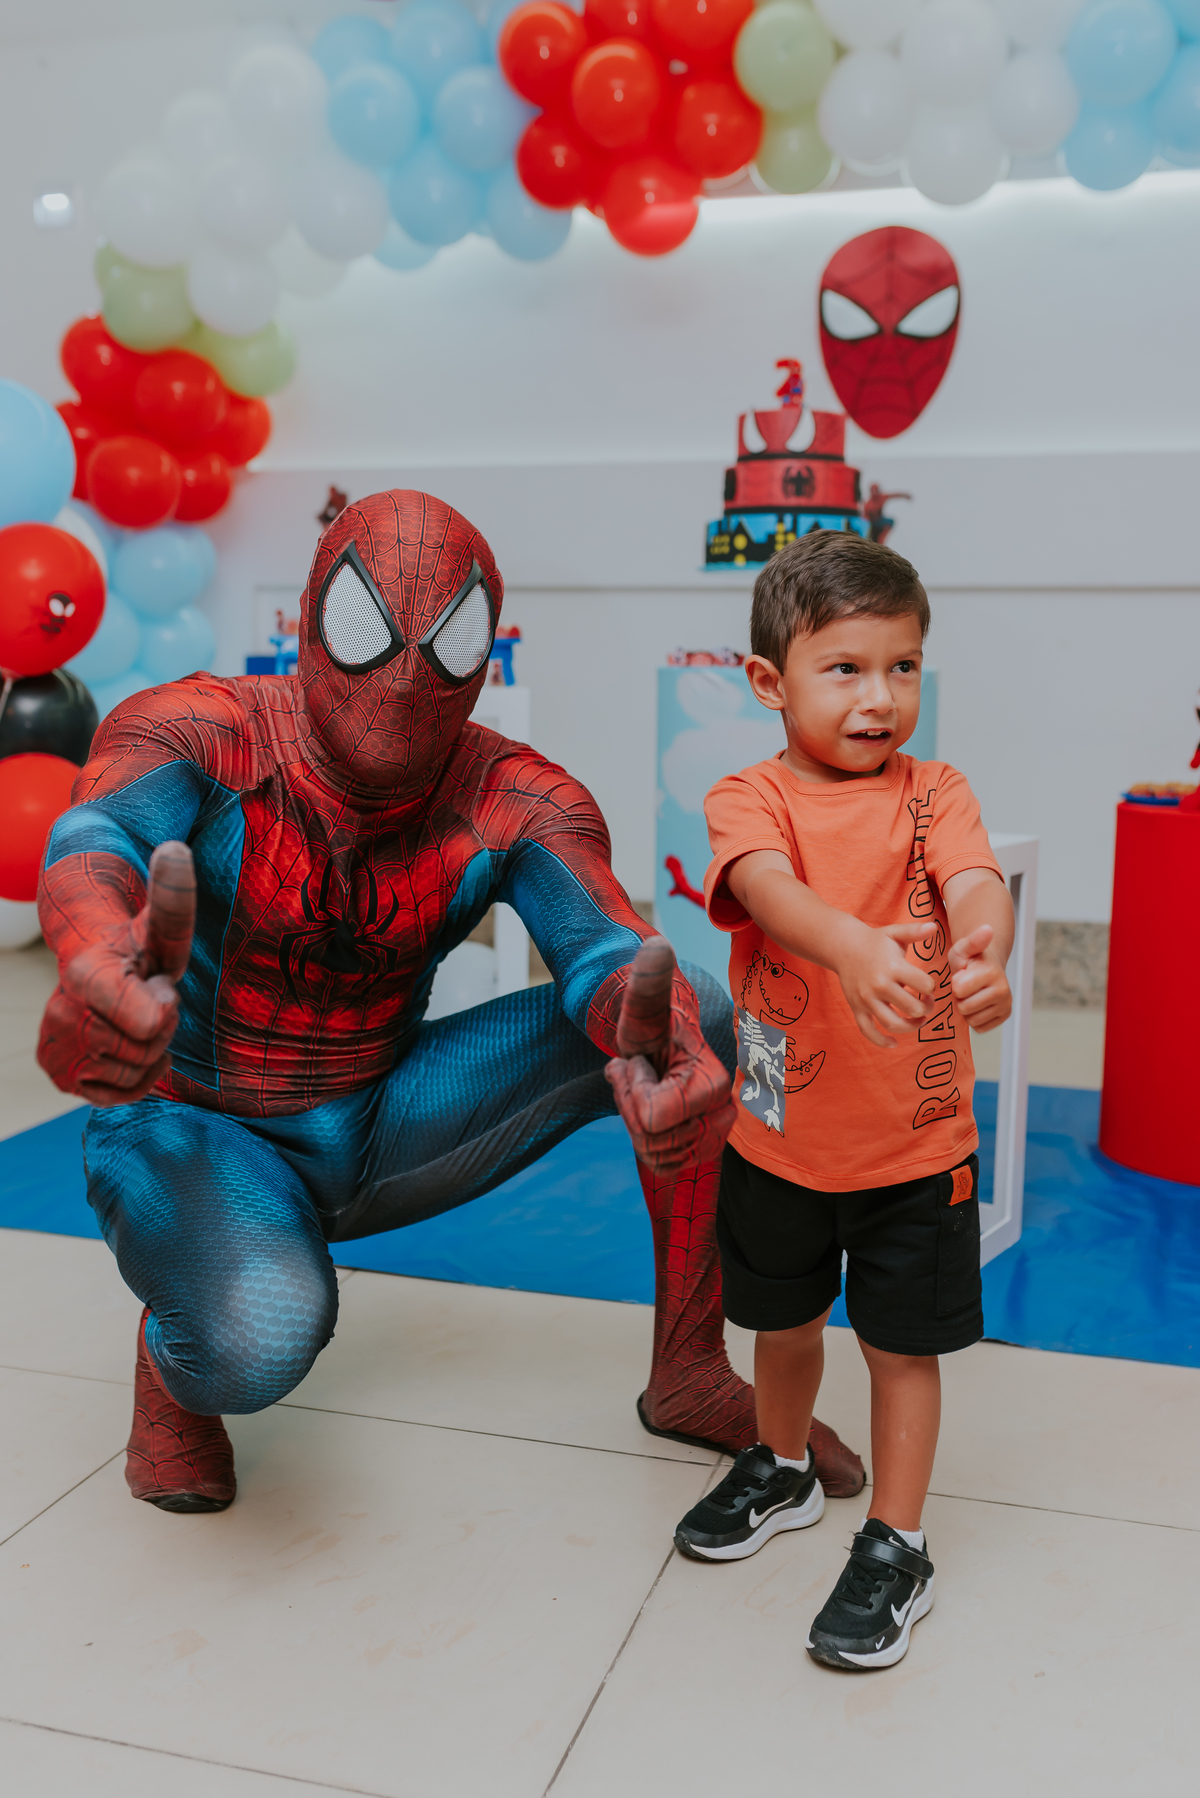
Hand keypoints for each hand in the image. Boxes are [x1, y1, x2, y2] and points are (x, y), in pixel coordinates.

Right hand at [37, 841, 195, 1106]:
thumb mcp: (160, 924)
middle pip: (146, 1048)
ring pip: (134, 1073)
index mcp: (86, 974)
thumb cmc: (135, 944)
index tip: (157, 983)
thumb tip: (177, 848)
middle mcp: (62, 1013)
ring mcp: (58, 1047)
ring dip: (149, 1051)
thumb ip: (173, 897)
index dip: (164, 1007)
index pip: (148, 1022)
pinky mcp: (61, 1076)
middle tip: (147, 999)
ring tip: (134, 1019)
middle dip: (161, 1026)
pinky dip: (136, 1079)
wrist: (95, 967)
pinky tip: (130, 1048)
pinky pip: (119, 1096)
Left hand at [604, 936, 735, 1174]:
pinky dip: (647, 1142)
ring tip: (649, 1089)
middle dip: (632, 1106)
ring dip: (637, 1122)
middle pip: (651, 1142)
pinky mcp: (704, 1152)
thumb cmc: (650, 1024)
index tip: (644, 1062)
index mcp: (713, 1084)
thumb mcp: (642, 1007)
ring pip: (655, 1156)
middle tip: (643, 1074)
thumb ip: (649, 982)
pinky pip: (661, 1166)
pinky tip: (652, 1113)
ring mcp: (716, 1138)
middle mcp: (723, 1115)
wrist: (661, 1045)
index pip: (650, 1118)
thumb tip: (657, 944)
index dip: (634, 1090)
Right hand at [834, 919, 937, 1048]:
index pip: (924, 985)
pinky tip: (894, 1043)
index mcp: (893, 967)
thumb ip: (915, 931)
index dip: (932, 988)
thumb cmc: (875, 941)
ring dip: (912, 1027)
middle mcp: (880, 985)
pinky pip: (868, 1031)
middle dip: (926, 1008)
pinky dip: (881, 1041)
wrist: (843, 946)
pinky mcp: (857, 1008)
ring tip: (919, 1021)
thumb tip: (934, 927)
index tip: (930, 987)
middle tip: (927, 1003)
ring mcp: (867, 999)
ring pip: (894, 1023)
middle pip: (913, 1008)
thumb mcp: (895, 933)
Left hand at [948, 922, 1010, 1031]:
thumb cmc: (970, 959)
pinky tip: (978, 1003)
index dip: (955, 983)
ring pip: (971, 1019)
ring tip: (971, 993)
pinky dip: (975, 1017)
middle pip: (964, 1007)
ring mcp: (1006, 1005)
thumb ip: (973, 941)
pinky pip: (979, 1027)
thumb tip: (988, 929)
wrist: (985, 968)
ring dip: (967, 1008)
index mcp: (992, 973)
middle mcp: (1003, 990)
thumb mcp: (963, 948)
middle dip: (960, 997)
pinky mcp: (1004, 1016)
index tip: (962, 974)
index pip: (958, 990)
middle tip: (966, 986)